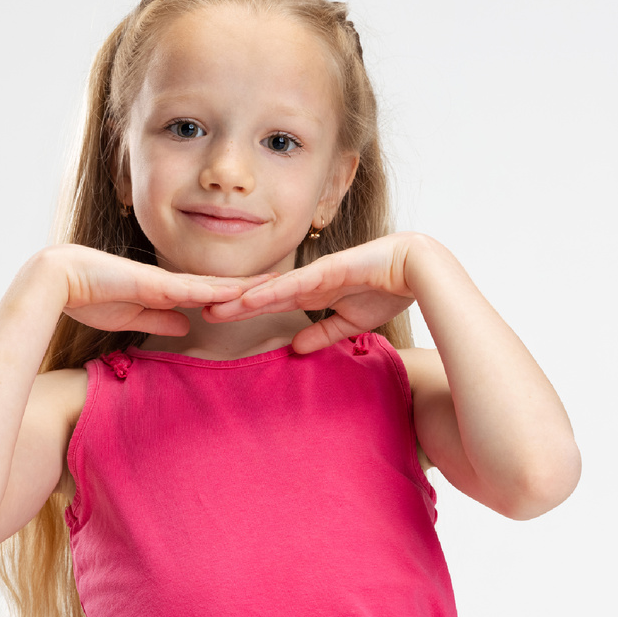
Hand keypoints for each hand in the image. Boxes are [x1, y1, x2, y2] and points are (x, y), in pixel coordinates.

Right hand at [36, 245, 270, 335]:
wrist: (58, 279)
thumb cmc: (89, 295)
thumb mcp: (134, 316)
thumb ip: (160, 320)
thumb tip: (187, 326)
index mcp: (166, 290)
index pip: (210, 292)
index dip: (238, 292)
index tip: (264, 293)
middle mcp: (170, 281)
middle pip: (220, 283)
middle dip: (253, 284)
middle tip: (288, 282)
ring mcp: (163, 280)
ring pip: (213, 284)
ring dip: (244, 286)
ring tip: (276, 284)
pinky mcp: (152, 284)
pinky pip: (190, 289)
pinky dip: (215, 291)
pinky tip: (237, 292)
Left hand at [204, 233, 421, 352]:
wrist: (418, 268)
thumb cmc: (389, 289)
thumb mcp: (350, 322)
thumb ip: (322, 334)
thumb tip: (296, 348)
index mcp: (313, 293)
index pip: (271, 302)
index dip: (244, 309)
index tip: (217, 316)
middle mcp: (308, 282)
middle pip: (262, 293)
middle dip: (232, 302)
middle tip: (199, 310)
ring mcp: (316, 275)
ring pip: (270, 288)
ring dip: (241, 298)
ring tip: (213, 307)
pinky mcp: (328, 271)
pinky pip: (293, 285)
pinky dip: (270, 293)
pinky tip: (248, 300)